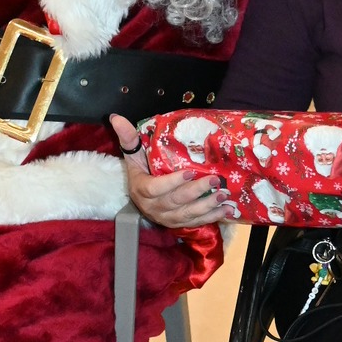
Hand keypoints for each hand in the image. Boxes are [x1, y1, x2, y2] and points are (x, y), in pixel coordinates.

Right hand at [111, 116, 232, 229]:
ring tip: (223, 195)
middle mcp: (153, 207)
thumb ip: (128, 138)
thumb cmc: (142, 171)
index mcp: (141, 189)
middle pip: (175, 201)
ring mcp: (166, 218)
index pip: (155, 188)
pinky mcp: (177, 224)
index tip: (190, 172)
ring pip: (186, 215)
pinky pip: (194, 223)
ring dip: (207, 206)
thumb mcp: (134, 155)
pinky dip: (211, 218)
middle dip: (196, 192)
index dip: (172, 182)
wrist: (143, 196)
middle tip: (215, 180)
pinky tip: (225, 211)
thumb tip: (115, 117)